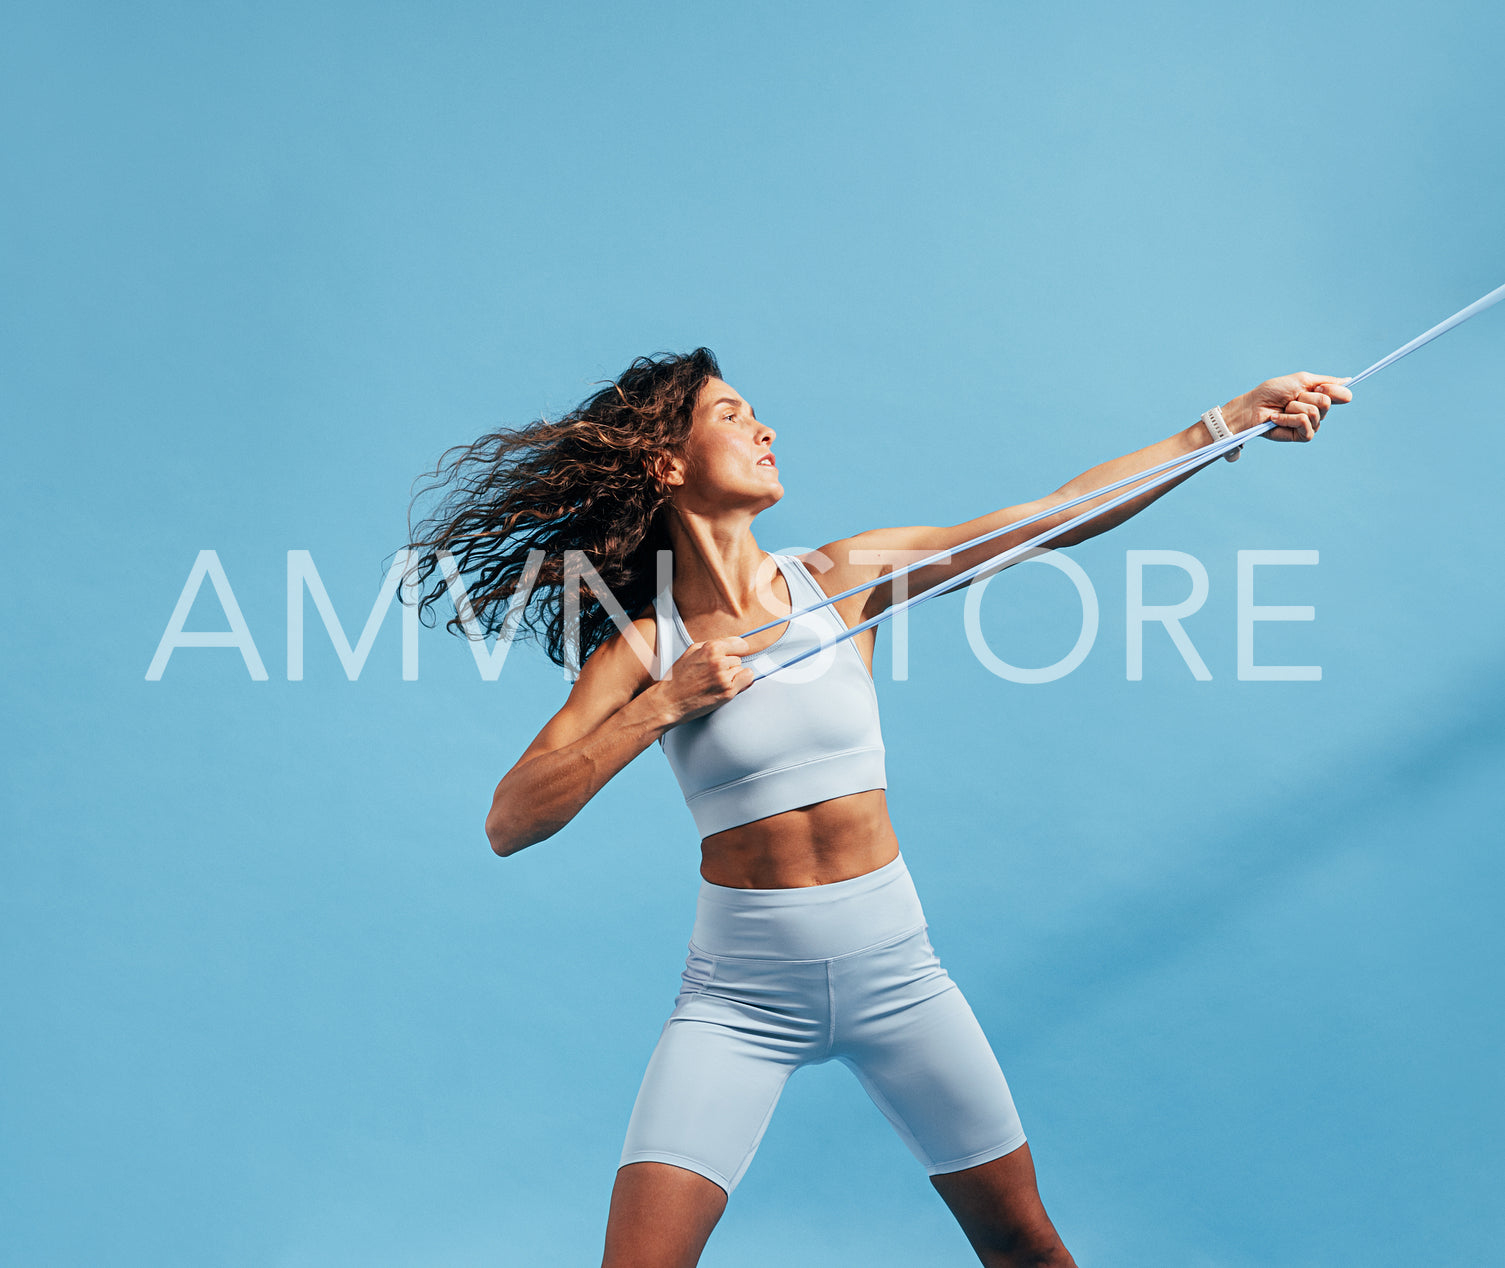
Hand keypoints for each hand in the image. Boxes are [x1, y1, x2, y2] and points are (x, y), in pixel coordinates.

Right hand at [656, 636, 755, 725]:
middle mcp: (718, 661)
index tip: (735, 654)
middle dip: (730, 665)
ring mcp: (724, 677)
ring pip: (741, 670)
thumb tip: (732, 644)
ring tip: (716, 682)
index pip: (739, 644)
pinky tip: (729, 686)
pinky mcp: (727, 692)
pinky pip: (747, 680)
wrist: (669, 701)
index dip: (737, 650)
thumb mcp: (691, 652)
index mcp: (710, 648)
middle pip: (739, 659)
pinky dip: (742, 683)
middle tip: (715, 673)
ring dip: (733, 676)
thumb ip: (712, 646)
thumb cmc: (678, 678)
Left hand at [1224, 372, 1353, 442]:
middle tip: (1291, 398)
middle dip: (1305, 397)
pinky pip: (1304, 423)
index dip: (1331, 389)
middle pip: (1326, 402)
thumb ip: (1326, 382)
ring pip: (1314, 412)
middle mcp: (1319, 411)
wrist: (1252, 406)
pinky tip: (1277, 419)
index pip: (1342, 394)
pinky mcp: (1302, 436)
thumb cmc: (1272, 392)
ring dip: (1294, 407)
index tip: (1316, 386)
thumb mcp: (1301, 380)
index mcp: (1320, 397)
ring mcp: (1312, 425)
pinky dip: (1288, 418)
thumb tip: (1349, 380)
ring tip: (1283, 408)